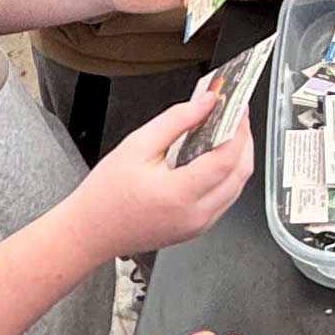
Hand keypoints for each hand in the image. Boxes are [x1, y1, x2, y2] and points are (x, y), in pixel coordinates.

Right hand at [77, 91, 255, 259]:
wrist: (90, 232)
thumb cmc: (105, 194)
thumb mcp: (137, 145)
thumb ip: (176, 120)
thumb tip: (206, 103)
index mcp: (180, 194)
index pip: (228, 157)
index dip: (239, 129)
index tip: (237, 107)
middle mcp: (196, 215)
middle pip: (241, 173)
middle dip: (244, 140)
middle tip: (235, 115)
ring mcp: (199, 225)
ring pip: (237, 187)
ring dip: (237, 157)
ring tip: (225, 132)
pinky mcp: (197, 228)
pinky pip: (225, 198)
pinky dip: (227, 175)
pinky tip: (214, 156)